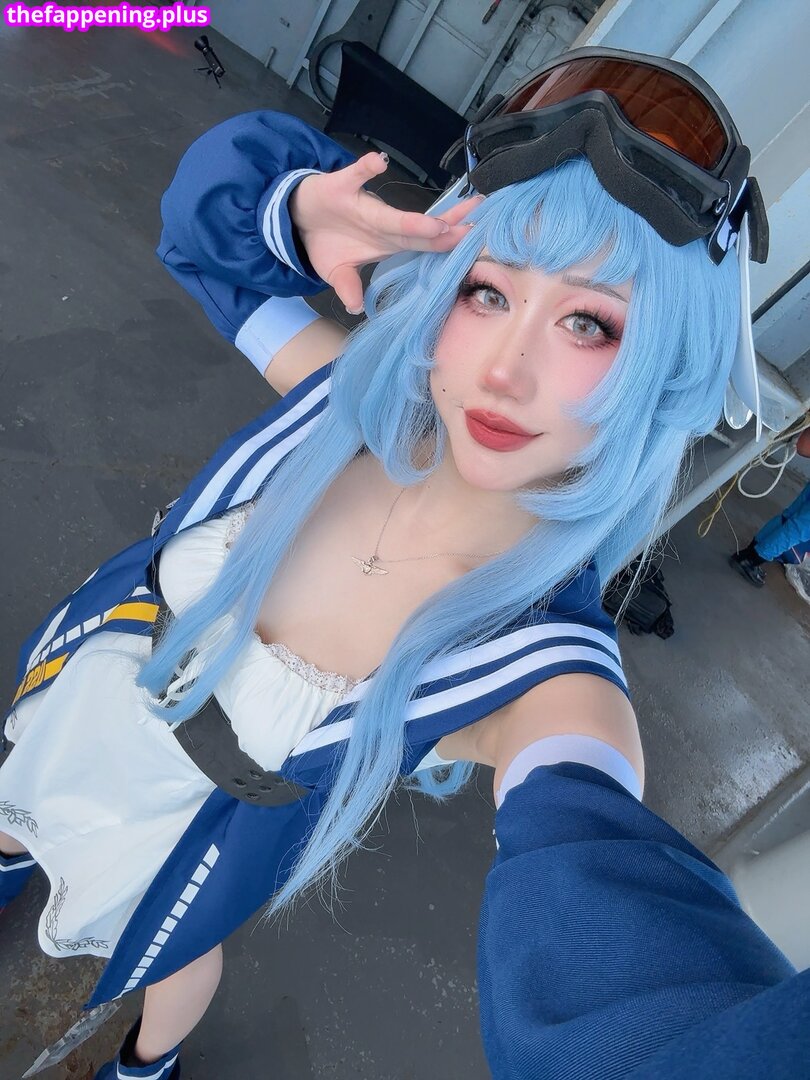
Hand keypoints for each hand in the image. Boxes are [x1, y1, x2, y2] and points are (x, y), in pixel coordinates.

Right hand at [289, 152, 482, 312]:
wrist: (299, 215)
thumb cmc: (327, 241)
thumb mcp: (336, 271)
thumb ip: (348, 286)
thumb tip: (355, 307)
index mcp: (386, 241)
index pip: (422, 245)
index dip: (444, 245)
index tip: (470, 245)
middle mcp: (381, 222)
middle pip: (417, 228)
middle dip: (446, 228)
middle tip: (475, 225)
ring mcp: (362, 204)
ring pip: (391, 212)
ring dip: (414, 219)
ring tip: (439, 222)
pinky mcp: (340, 187)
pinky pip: (354, 175)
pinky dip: (365, 168)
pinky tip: (378, 162)